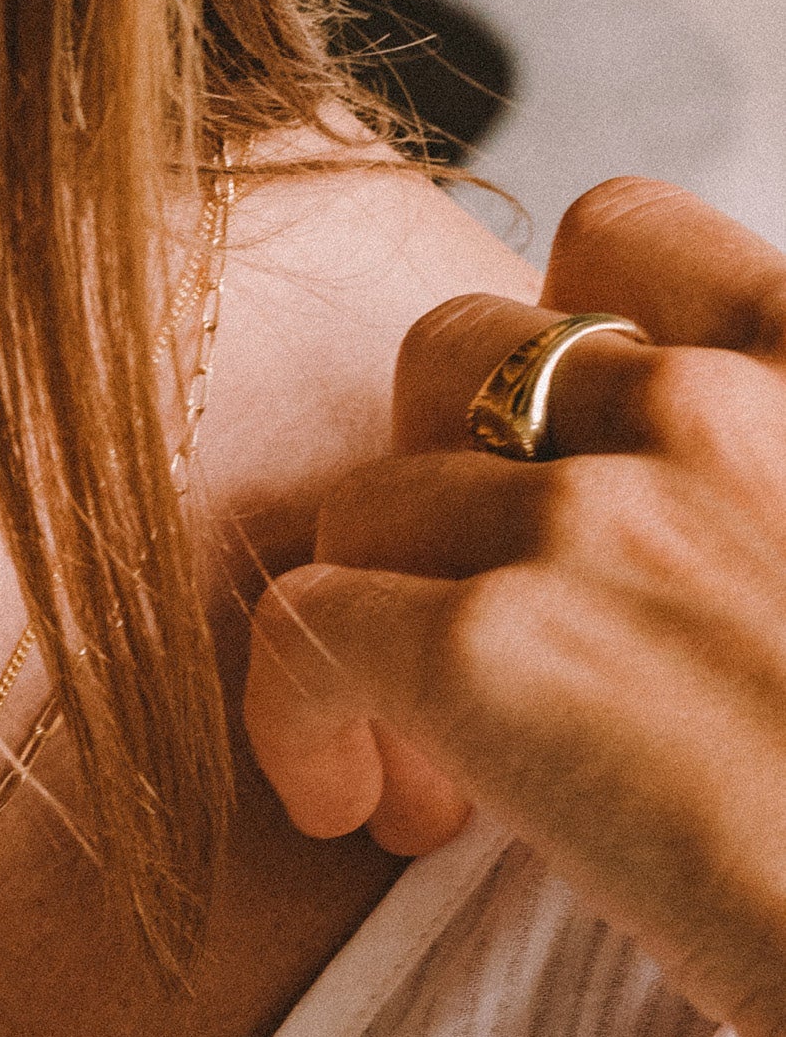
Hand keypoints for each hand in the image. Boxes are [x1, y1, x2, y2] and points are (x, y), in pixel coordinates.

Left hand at [245, 178, 785, 1036]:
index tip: (547, 464)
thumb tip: (624, 507)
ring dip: (372, 621)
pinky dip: (297, 718)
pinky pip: (299, 627)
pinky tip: (355, 806)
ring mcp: (585, 519)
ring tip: (434, 765)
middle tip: (475, 612)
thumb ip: (752, 481)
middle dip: (436, 475)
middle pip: (449, 354)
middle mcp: (701, 409)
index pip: (621, 230)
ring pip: (364, 505)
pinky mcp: (481, 646)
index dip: (544, 339)